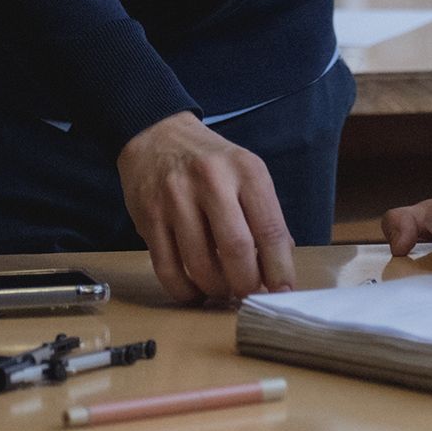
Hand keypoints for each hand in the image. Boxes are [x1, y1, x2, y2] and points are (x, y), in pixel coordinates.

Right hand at [118, 112, 296, 302]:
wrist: (156, 135)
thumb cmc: (210, 162)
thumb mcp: (246, 172)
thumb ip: (264, 216)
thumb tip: (278, 270)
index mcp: (246, 170)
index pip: (270, 229)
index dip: (279, 268)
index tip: (283, 292)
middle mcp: (211, 180)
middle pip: (236, 249)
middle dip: (246, 284)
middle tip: (248, 295)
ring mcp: (176, 198)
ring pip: (200, 265)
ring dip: (216, 289)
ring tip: (223, 291)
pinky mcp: (149, 217)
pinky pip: (167, 269)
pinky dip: (184, 291)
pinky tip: (195, 291)